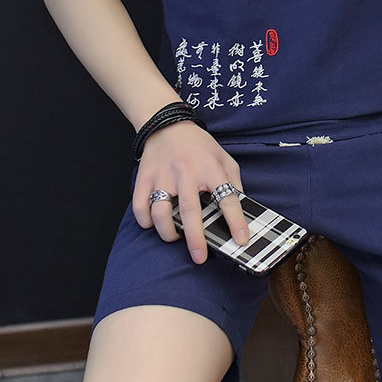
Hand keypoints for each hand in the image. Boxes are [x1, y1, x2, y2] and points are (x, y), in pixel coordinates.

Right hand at [131, 120, 249, 263]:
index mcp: (211, 167)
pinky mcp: (144, 179)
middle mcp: (186, 172)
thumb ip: (233, 182)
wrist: (168, 125)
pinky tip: (154, 223)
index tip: (241, 240)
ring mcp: (163, 176)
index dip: (236, 221)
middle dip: (196, 238)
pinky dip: (146, 222)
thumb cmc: (200, 146)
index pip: (227, 197)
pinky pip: (140, 208)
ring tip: (175, 237)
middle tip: (200, 257)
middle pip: (190, 211)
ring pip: (161, 213)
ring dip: (168, 232)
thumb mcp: (224, 158)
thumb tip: (241, 210)